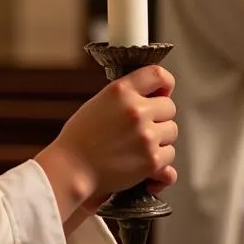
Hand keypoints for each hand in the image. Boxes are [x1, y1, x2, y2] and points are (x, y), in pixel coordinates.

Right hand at [36, 65, 177, 224]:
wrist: (71, 169)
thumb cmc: (80, 138)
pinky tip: (141, 160)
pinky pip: (170, 155)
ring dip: (160, 138)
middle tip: (142, 127)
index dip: (165, 83)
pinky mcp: (152, 161)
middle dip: (159, 116)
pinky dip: (159, 160)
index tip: (162, 92)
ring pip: (172, 131)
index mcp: (121, 91)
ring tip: (138, 145)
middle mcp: (136, 110)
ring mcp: (146, 136)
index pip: (158, 75)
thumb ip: (126, 96)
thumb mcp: (99, 103)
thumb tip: (155, 97)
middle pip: (169, 107)